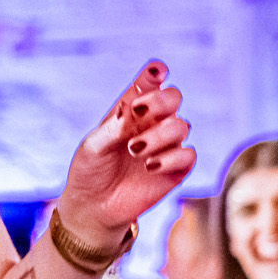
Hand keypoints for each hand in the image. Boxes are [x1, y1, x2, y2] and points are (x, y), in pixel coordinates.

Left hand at [56, 61, 197, 242]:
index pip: (148, 84)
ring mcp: (166, 146)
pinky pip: (188, 156)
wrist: (92, 207)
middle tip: (139, 111)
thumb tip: (130, 109)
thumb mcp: (93, 147)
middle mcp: (152, 124)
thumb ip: (112, 128)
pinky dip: (171, 158)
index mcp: (131, 110)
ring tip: (135, 150)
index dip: (155, 73)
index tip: (157, 71)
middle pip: (173, 98)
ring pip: (181, 126)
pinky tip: (149, 166)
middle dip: (161, 100)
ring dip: (159, 135)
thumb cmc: (90, 171)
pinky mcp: (176, 170)